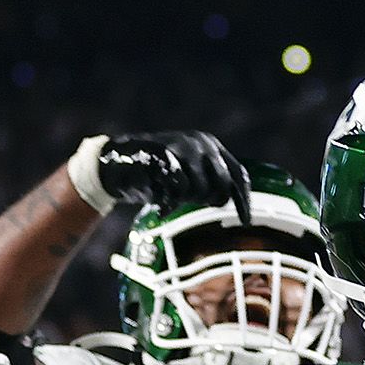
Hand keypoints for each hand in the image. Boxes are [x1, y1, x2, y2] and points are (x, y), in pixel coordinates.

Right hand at [95, 131, 250, 221]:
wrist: (118, 163)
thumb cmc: (156, 174)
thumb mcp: (189, 174)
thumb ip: (208, 180)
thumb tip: (229, 199)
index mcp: (211, 146)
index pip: (238, 174)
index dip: (243, 200)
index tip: (246, 222)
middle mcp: (202, 143)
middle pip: (222, 184)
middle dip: (208, 199)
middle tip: (190, 200)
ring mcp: (184, 147)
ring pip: (199, 189)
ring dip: (185, 199)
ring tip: (170, 192)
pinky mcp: (165, 156)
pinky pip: (177, 189)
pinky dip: (169, 201)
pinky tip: (160, 202)